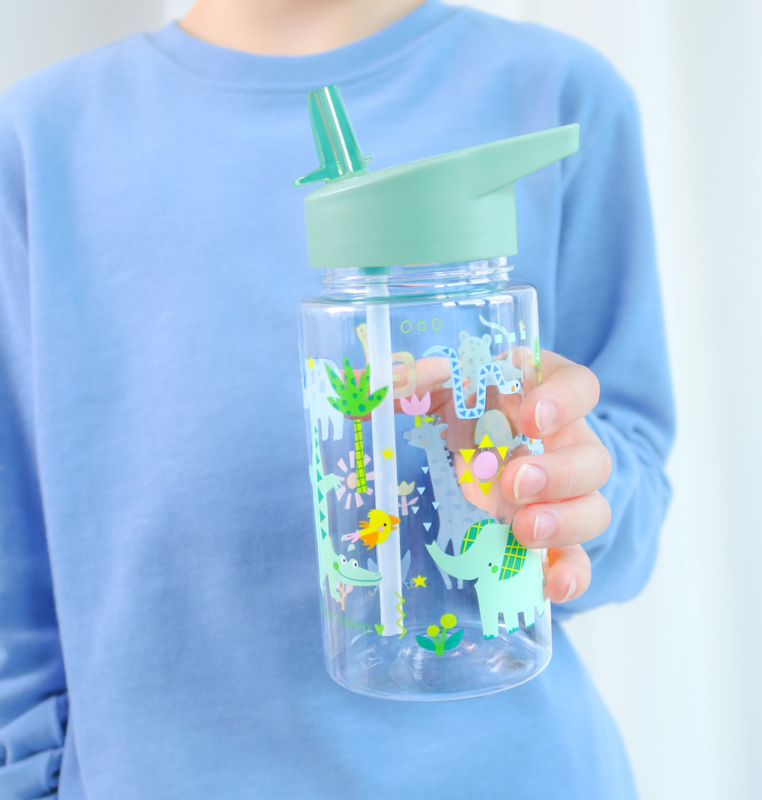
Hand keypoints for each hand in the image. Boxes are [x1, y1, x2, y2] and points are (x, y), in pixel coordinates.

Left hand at [408, 350, 610, 604]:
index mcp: (542, 396)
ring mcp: (565, 493)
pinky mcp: (554, 536)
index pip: (578, 386)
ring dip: (565, 523)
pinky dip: (571, 572)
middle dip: (558, 473)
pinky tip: (552, 585)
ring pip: (594, 509)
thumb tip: (387, 378)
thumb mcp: (435, 388)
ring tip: (522, 532)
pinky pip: (578, 558)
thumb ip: (413, 380)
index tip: (531, 418)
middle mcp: (565, 443)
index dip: (565, 400)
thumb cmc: (460, 409)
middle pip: (593, 458)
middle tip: (512, 482)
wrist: (464, 448)